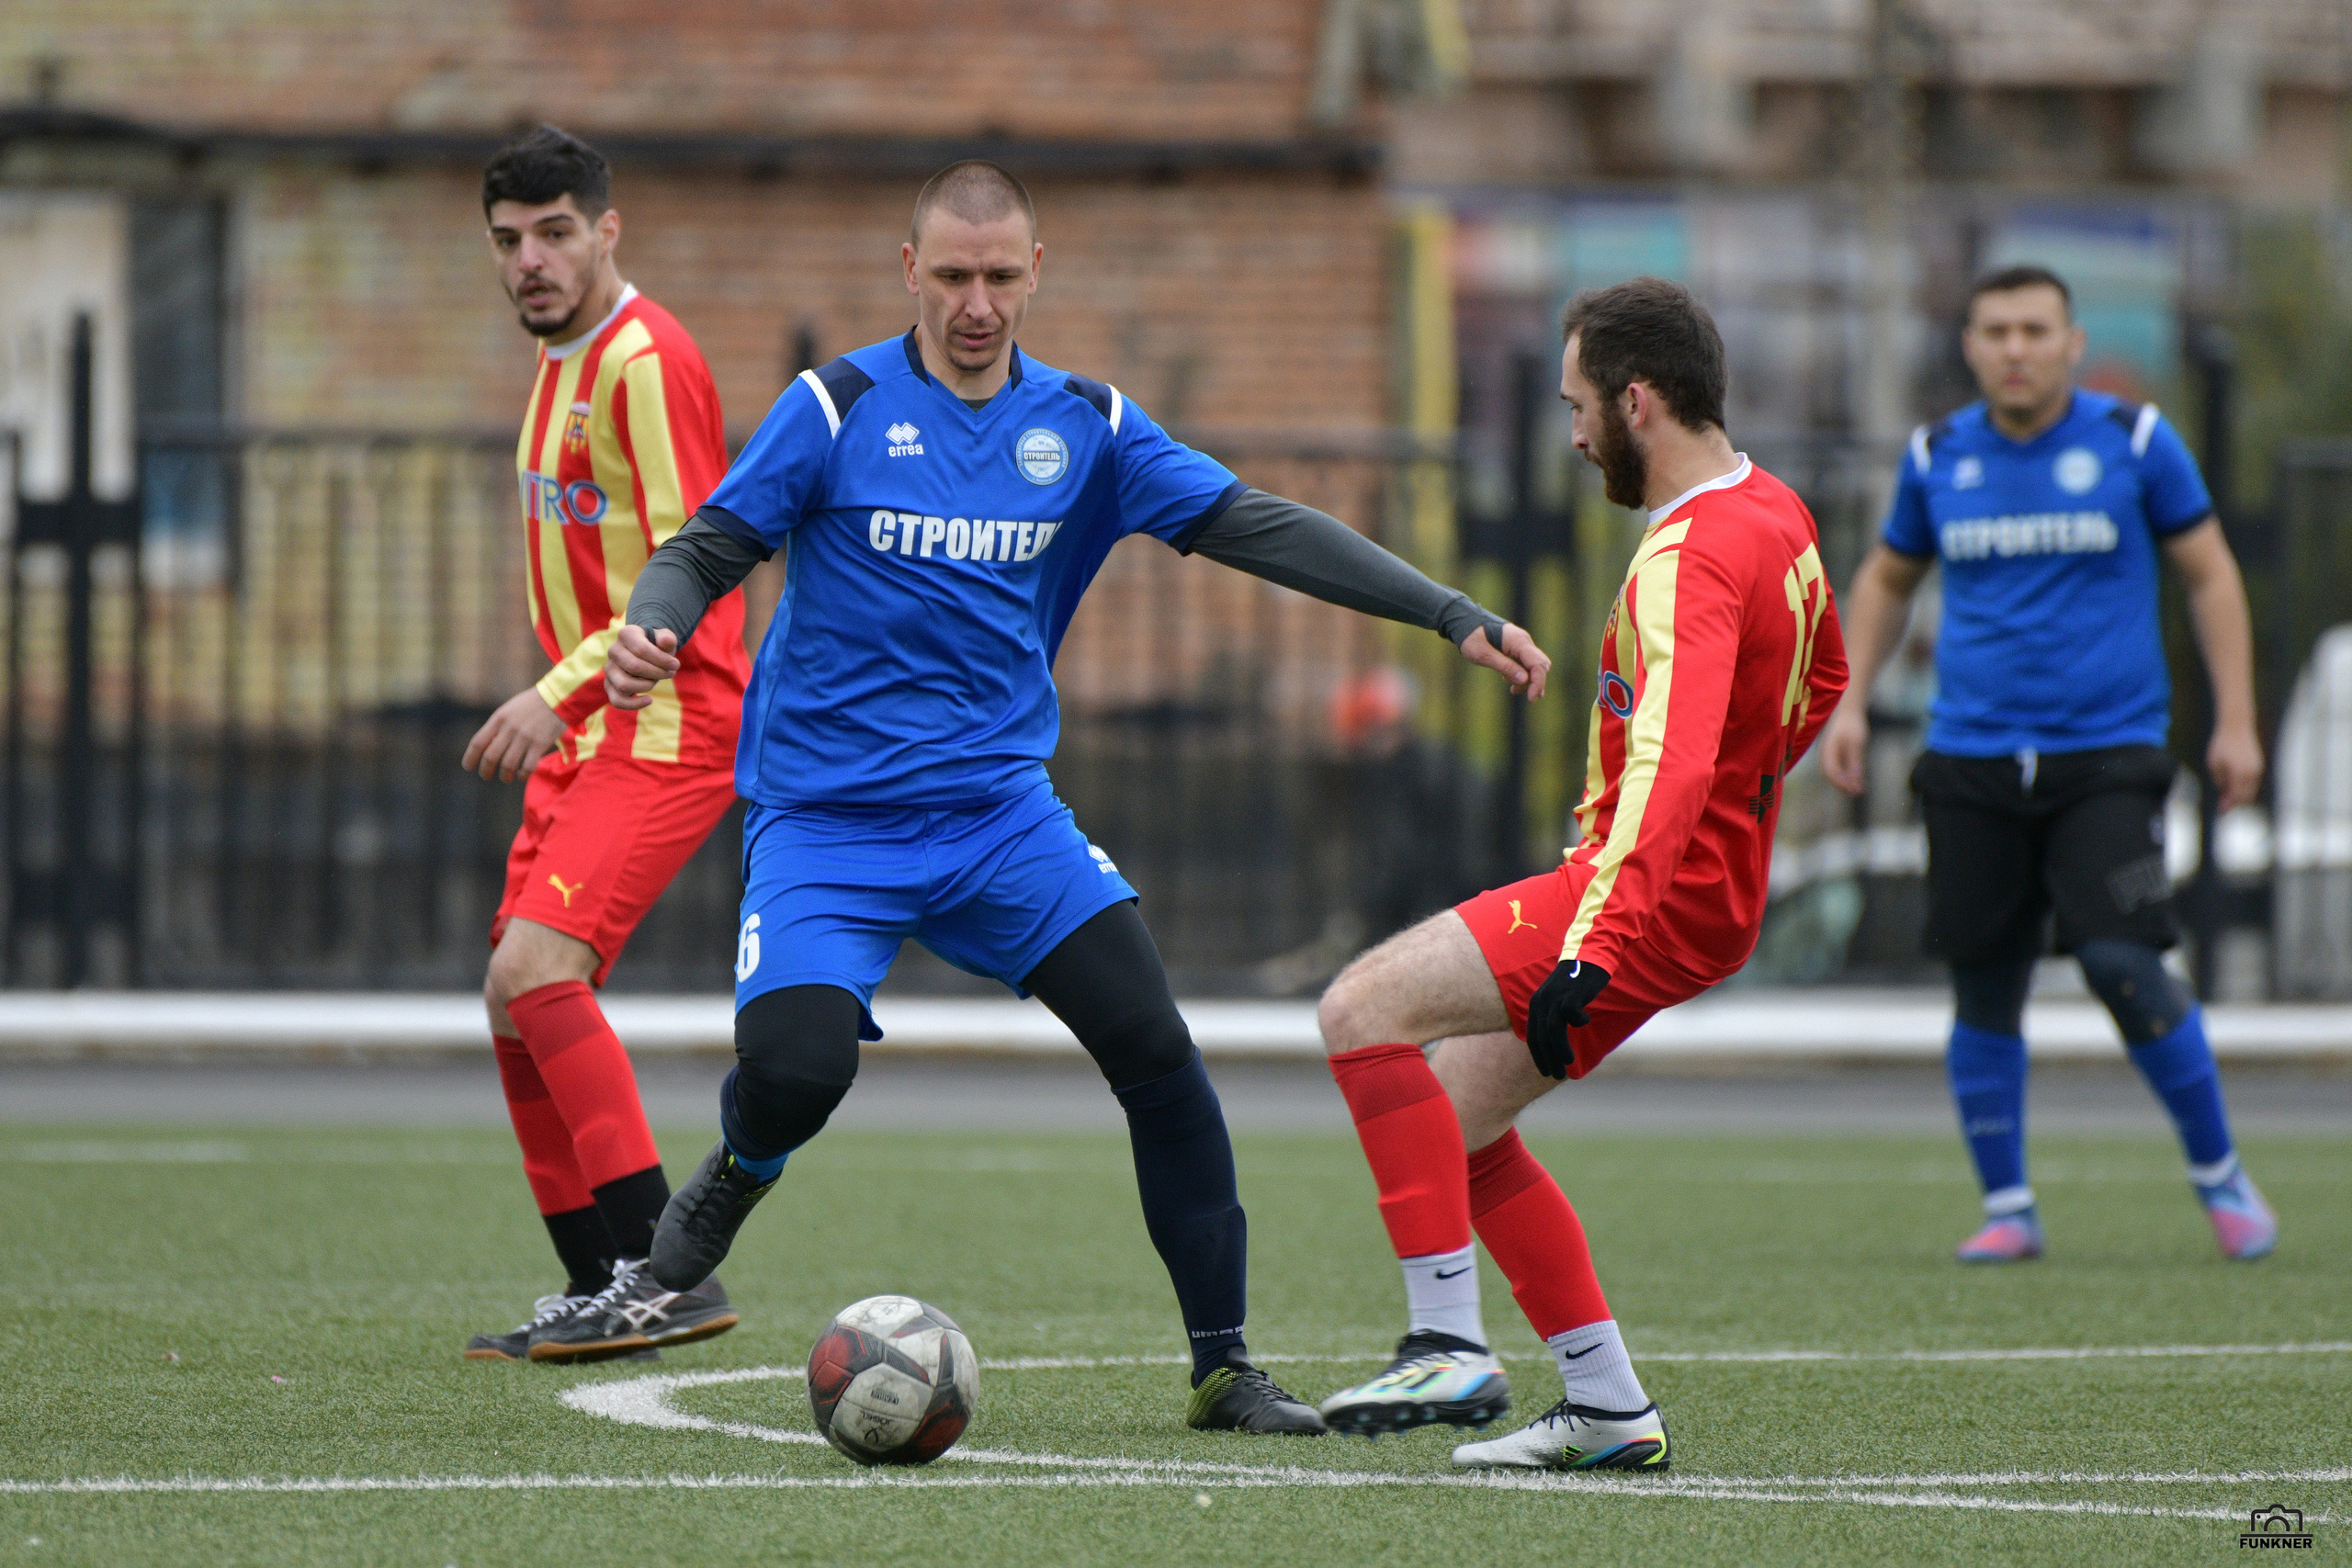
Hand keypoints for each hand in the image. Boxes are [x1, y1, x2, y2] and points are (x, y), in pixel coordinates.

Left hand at [462, 687, 566, 781]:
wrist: (556, 698)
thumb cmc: (530, 705)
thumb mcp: (509, 710)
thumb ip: (498, 727)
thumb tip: (489, 748)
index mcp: (499, 719)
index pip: (478, 742)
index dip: (470, 758)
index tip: (468, 767)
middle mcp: (509, 729)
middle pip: (490, 757)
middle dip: (485, 771)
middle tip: (486, 776)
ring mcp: (525, 737)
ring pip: (508, 765)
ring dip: (504, 775)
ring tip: (505, 778)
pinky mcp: (540, 744)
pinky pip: (527, 767)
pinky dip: (523, 775)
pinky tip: (522, 775)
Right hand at [606, 625, 680, 710]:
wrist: (646, 653)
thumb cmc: (657, 646)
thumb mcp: (665, 639)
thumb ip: (667, 638)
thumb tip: (666, 641)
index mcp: (626, 634)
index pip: (641, 649)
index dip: (661, 660)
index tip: (675, 665)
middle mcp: (613, 650)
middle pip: (634, 667)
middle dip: (657, 673)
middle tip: (670, 673)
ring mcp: (609, 669)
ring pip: (624, 684)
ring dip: (646, 686)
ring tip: (656, 681)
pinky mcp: (609, 685)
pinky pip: (617, 700)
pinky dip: (634, 704)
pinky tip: (649, 700)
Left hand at [1462, 623, 1550, 701]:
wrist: (1464, 622)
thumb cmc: (1471, 637)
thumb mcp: (1484, 655)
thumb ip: (1505, 666)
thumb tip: (1525, 680)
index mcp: (1518, 641)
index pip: (1538, 665)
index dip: (1538, 683)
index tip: (1531, 698)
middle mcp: (1524, 641)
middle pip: (1541, 666)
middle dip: (1534, 682)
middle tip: (1515, 691)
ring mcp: (1521, 644)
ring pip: (1534, 666)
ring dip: (1526, 680)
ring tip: (1511, 688)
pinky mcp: (1516, 647)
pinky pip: (1526, 663)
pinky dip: (1521, 674)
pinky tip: (1507, 679)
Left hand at [1523, 958, 1608, 1079]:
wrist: (1587, 955)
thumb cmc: (1575, 983)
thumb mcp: (1558, 1001)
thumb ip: (1554, 1018)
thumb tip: (1555, 1043)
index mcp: (1536, 1005)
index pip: (1533, 1037)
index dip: (1538, 1057)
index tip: (1546, 1072)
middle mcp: (1542, 1002)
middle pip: (1542, 1037)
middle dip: (1549, 1059)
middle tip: (1557, 1074)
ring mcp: (1556, 996)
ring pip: (1553, 1029)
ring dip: (1560, 1049)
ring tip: (1569, 1061)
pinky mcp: (1572, 992)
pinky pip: (1571, 1013)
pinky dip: (1578, 1021)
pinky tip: (1585, 1022)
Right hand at [1820, 698, 1868, 796]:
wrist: (1847, 708)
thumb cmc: (1852, 724)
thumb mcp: (1856, 743)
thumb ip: (1855, 762)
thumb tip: (1855, 780)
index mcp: (1828, 751)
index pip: (1832, 772)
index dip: (1843, 783)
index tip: (1855, 790)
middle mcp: (1825, 753)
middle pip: (1831, 775)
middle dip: (1843, 785)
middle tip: (1857, 792)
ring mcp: (1827, 753)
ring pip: (1833, 772)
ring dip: (1844, 781)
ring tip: (1857, 788)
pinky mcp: (1833, 751)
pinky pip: (1836, 766)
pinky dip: (1845, 774)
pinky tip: (1855, 777)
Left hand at [2207, 722, 2264, 812]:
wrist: (2237, 727)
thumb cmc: (2222, 744)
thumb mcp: (2214, 764)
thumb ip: (2220, 780)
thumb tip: (2224, 792)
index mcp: (2240, 774)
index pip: (2235, 796)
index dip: (2228, 805)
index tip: (2221, 811)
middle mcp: (2252, 773)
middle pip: (2246, 796)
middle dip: (2235, 803)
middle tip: (2224, 807)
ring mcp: (2258, 769)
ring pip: (2251, 790)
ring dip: (2241, 796)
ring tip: (2228, 798)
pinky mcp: (2259, 765)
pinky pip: (2253, 782)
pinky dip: (2245, 788)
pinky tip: (2235, 788)